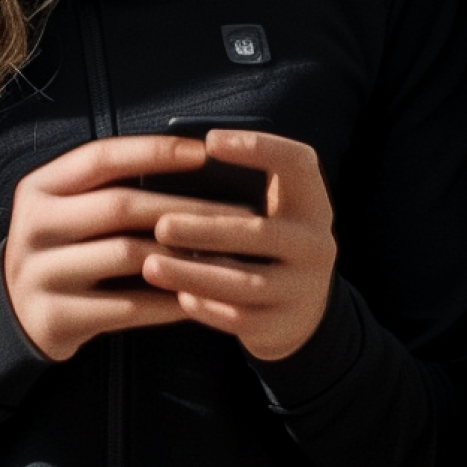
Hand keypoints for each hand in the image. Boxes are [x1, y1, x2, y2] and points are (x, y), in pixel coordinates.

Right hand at [3, 135, 212, 362]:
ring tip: (226, 252)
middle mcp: (35, 226)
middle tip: (237, 210)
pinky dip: (168, 302)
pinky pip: (126, 308)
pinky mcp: (56, 319)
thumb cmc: (62, 246)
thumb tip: (193, 166)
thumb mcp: (67, 208)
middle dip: (185, 205)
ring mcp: (41, 275)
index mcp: (39, 188)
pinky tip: (200, 295)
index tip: (204, 152)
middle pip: (120, 206)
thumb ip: (110, 187)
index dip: (154, 151)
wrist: (12, 313)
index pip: (102, 157)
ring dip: (182, 254)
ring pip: (127, 256)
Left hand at [138, 129, 336, 366]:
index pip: (297, 163)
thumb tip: (181, 160)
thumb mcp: (275, 210)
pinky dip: (205, 306)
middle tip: (161, 225)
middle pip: (260, 233)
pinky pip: (239, 317)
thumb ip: (244, 187)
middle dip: (206, 230)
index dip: (257, 148)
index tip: (210, 141)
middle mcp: (315, 243)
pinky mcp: (281, 324)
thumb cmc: (271, 241)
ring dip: (194, 274)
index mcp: (312, 201)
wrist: (304, 309)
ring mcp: (302, 288)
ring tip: (151, 265)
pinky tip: (175, 295)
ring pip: (245, 282)